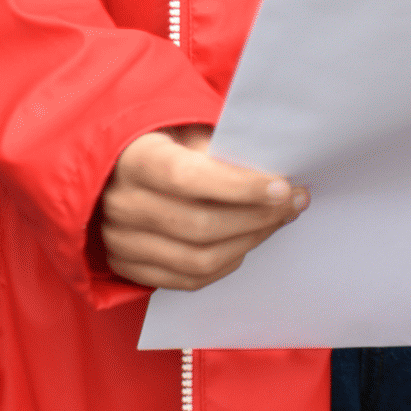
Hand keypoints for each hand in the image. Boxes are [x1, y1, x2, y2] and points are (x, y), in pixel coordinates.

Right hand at [98, 125, 306, 290]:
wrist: (117, 170)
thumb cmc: (166, 144)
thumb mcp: (187, 130)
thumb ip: (222, 150)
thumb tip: (272, 175)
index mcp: (132, 159)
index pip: (188, 178)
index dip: (239, 187)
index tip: (282, 187)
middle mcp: (120, 204)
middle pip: (199, 226)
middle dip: (258, 217)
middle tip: (294, 203)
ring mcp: (119, 241)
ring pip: (198, 259)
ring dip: (250, 242)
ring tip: (277, 221)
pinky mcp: (127, 267)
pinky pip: (188, 280)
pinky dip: (227, 263)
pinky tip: (247, 242)